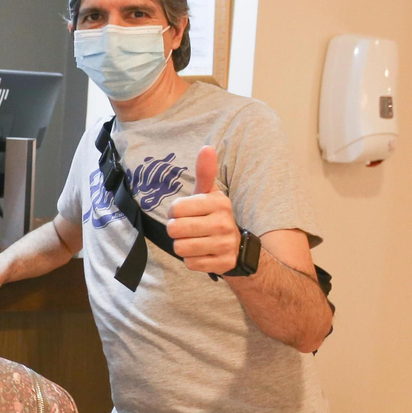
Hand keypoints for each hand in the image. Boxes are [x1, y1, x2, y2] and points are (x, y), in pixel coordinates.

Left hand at [167, 145, 240, 273]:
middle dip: (176, 231)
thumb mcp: (209, 194)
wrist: (237, 247)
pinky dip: (192, 260)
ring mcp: (224, 244)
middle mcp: (224, 223)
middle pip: (175, 230)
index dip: (173, 213)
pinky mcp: (222, 264)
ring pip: (180, 248)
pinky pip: (190, 263)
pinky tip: (203, 253)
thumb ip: (205, 173)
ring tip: (195, 241)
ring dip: (182, 246)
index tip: (184, 214)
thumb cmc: (213, 216)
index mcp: (218, 203)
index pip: (174, 209)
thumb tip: (206, 148)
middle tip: (187, 229)